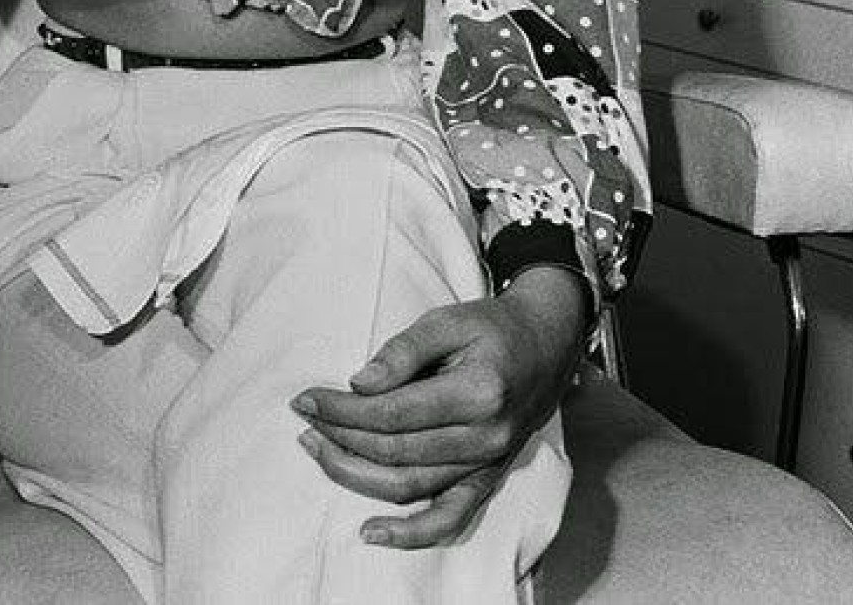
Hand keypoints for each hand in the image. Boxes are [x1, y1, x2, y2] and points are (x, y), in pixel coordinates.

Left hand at [290, 267, 586, 548]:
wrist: (547, 345)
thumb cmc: (493, 327)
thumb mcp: (448, 319)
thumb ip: (403, 350)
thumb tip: (359, 384)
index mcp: (478, 393)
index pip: (393, 413)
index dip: (343, 410)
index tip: (306, 399)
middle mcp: (486, 438)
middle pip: (396, 452)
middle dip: (340, 437)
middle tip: (305, 420)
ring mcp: (489, 465)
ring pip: (411, 487)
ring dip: (356, 476)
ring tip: (316, 451)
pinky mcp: (488, 479)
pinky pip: (449, 518)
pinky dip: (410, 533)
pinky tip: (371, 533)